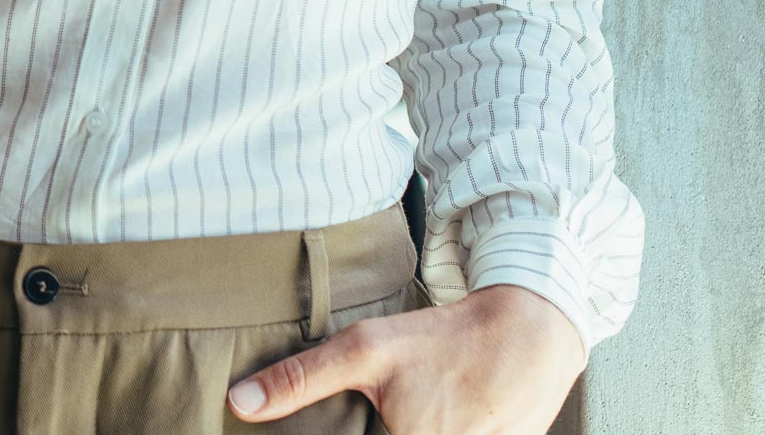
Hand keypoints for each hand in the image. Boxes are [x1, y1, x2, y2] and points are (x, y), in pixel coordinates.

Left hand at [226, 283, 586, 432]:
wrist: (527, 339)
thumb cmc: (441, 342)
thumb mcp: (366, 349)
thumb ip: (301, 380)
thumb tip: (237, 403)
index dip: (353, 434)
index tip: (375, 416)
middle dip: (388, 426)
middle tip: (399, 406)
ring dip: (413, 427)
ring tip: (420, 406)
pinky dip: (437, 429)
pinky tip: (440, 415)